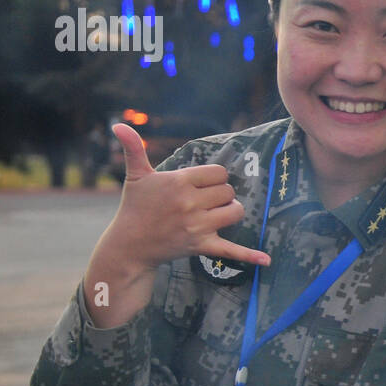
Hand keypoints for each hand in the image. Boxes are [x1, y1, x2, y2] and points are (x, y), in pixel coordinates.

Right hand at [105, 123, 269, 271]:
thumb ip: (133, 148)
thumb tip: (118, 125)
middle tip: (203, 200)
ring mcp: (197, 226)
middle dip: (221, 194)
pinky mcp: (201, 246)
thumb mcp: (136, 176)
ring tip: (216, 212)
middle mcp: (190, 203)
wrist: (129, 244)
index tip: (200, 184)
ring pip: (235, 211)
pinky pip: (231, 250)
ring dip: (230, 210)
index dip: (213, 178)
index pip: (219, 172)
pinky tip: (267, 259)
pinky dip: (250, 255)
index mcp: (179, 182)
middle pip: (228, 191)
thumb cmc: (134, 206)